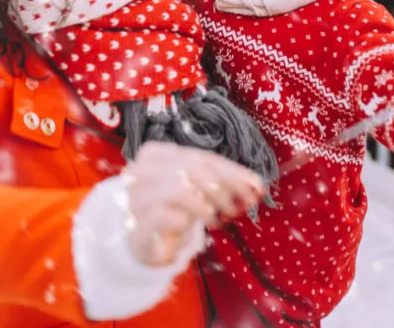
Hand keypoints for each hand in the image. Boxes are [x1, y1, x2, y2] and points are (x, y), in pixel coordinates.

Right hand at [125, 142, 263, 266]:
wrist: (138, 239)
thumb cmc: (171, 208)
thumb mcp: (194, 189)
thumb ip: (219, 182)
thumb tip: (256, 186)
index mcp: (156, 153)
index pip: (202, 157)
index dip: (234, 172)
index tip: (257, 187)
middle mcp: (142, 169)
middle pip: (193, 169)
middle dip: (224, 187)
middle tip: (239, 206)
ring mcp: (136, 195)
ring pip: (179, 188)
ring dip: (207, 204)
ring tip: (217, 218)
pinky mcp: (136, 222)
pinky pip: (166, 215)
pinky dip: (188, 219)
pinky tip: (196, 226)